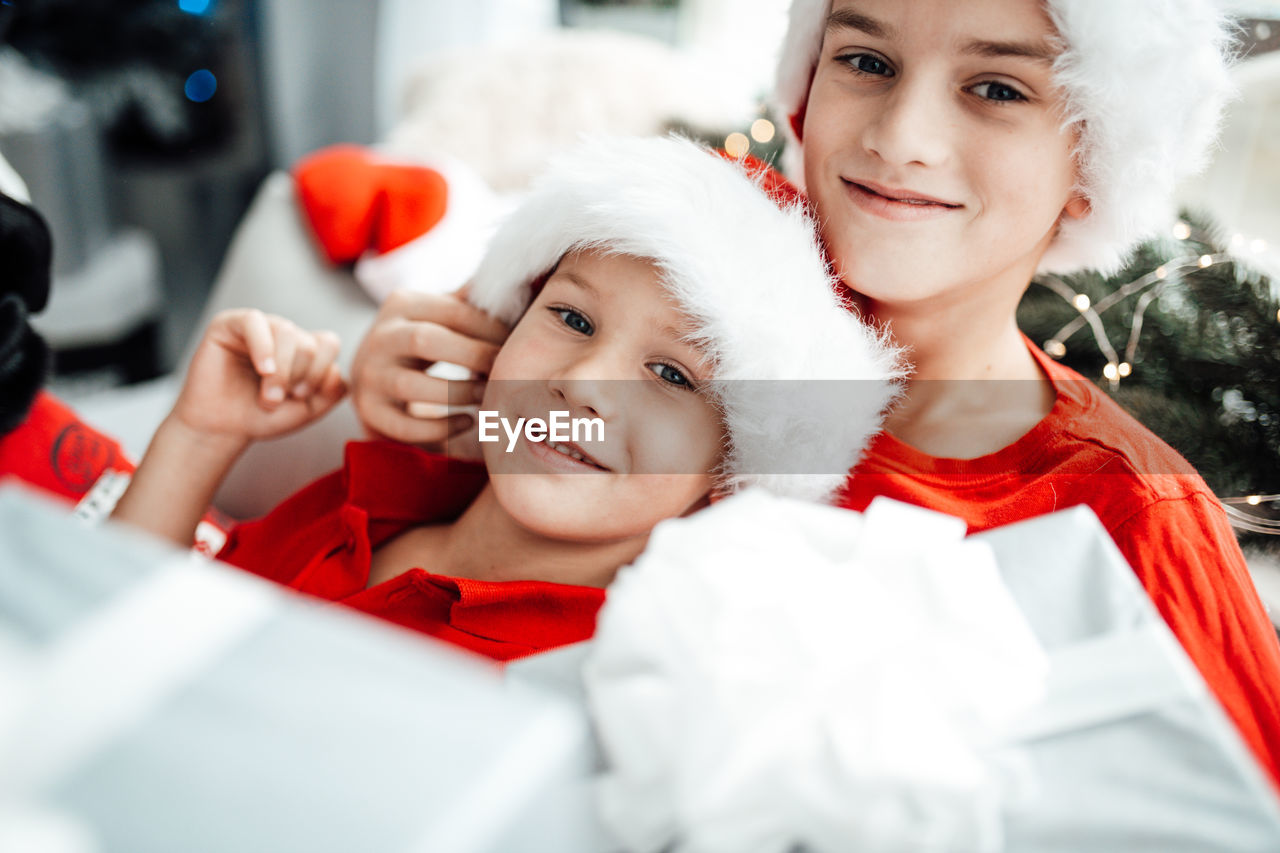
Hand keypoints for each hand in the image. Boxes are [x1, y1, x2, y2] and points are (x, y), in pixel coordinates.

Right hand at [173, 309, 345, 443]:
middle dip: (297, 377)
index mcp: (304, 348)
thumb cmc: (261, 417)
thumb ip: (331, 392)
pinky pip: (253, 321)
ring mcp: (257, 326)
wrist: (221, 429)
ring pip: (286, 331)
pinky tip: (263, 369)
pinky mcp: (228, 325)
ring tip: (267, 396)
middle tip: (277, 400)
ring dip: (281, 371)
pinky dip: (263, 347)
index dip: (321, 371)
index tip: (302, 396)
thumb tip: (337, 371)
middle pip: (307, 342)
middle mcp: (283, 333)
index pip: (328, 342)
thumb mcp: (306, 410)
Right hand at [349, 287, 508, 448]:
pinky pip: (404, 426)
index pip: (451, 311)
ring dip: (458, 393)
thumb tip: (520, 284)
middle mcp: (379, 336)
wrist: (374, 376)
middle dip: (473, 357)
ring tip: (486, 397)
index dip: (489, 328)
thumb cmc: (422, 342)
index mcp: (402, 304)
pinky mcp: (370, 411)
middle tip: (504, 370)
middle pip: (425, 340)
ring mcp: (369, 376)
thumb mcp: (438, 314)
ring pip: (410, 386)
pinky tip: (467, 421)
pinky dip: (441, 428)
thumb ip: (471, 302)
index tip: (514, 343)